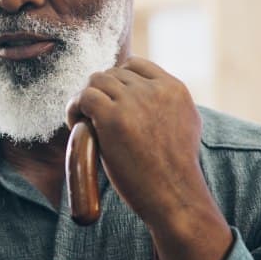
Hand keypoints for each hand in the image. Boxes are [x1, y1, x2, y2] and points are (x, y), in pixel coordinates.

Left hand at [65, 56, 212, 226]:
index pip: (134, 64)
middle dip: (100, 93)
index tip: (112, 102)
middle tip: (95, 118)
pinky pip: (83, 97)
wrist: (175, 195)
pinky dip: (74, 109)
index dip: (117, 81)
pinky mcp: (113, 117)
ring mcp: (134, 101)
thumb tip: (146, 88)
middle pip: (111, 73)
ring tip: (85, 123)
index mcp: (174, 88)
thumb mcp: (186, 122)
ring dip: (85, 100)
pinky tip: (77, 126)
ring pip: (95, 81)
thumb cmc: (175, 168)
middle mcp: (155, 89)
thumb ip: (167, 102)